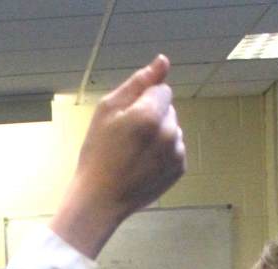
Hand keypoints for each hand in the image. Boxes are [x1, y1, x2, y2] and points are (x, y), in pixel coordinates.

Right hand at [51, 55, 185, 259]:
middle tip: (128, 139)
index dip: (143, 101)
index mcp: (151, 114)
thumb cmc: (98, 153)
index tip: (127, 120)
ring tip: (135, 154)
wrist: (100, 200)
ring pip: (173, 129)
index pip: (162, 89)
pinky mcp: (179, 169)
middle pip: (169, 109)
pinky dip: (163, 153)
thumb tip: (164, 61)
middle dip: (153, 117)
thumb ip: (138, 83)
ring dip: (159, 135)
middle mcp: (169, 132)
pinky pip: (175, 149)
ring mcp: (176, 152)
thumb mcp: (108, 110)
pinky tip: (144, 164)